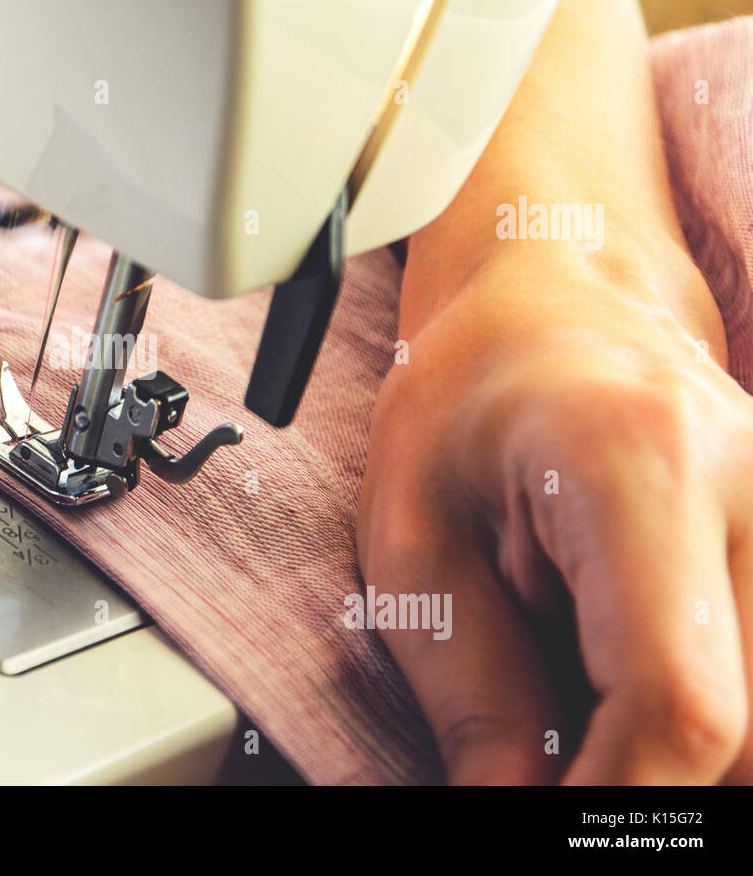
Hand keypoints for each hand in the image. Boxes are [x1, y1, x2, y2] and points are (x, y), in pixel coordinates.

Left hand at [358, 257, 752, 783]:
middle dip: (643, 786)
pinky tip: (626, 685)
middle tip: (549, 769)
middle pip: (742, 729)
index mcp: (635, 462)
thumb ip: (472, 692)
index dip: (622, 803)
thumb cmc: (464, 407)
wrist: (553, 311)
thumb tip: (519, 811)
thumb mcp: (416, 541)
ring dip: (678, 753)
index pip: (681, 700)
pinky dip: (706, 716)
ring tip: (580, 705)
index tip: (553, 826)